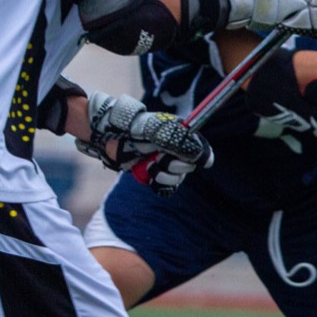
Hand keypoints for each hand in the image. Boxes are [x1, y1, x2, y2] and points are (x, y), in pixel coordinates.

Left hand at [76, 91, 213, 194]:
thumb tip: (207, 160)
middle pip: (188, 167)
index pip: (200, 150)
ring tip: (147, 164)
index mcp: (180, 134)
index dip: (195, 157)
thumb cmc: (133, 129)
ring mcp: (164, 162)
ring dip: (162, 174)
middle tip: (157, 157)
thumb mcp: (159, 134)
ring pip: (176, 179)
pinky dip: (157, 184)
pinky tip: (146, 173)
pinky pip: (165, 187)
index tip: (180, 158)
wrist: (109, 137)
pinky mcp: (153, 173)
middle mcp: (175, 148)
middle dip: (172, 165)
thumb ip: (182, 145)